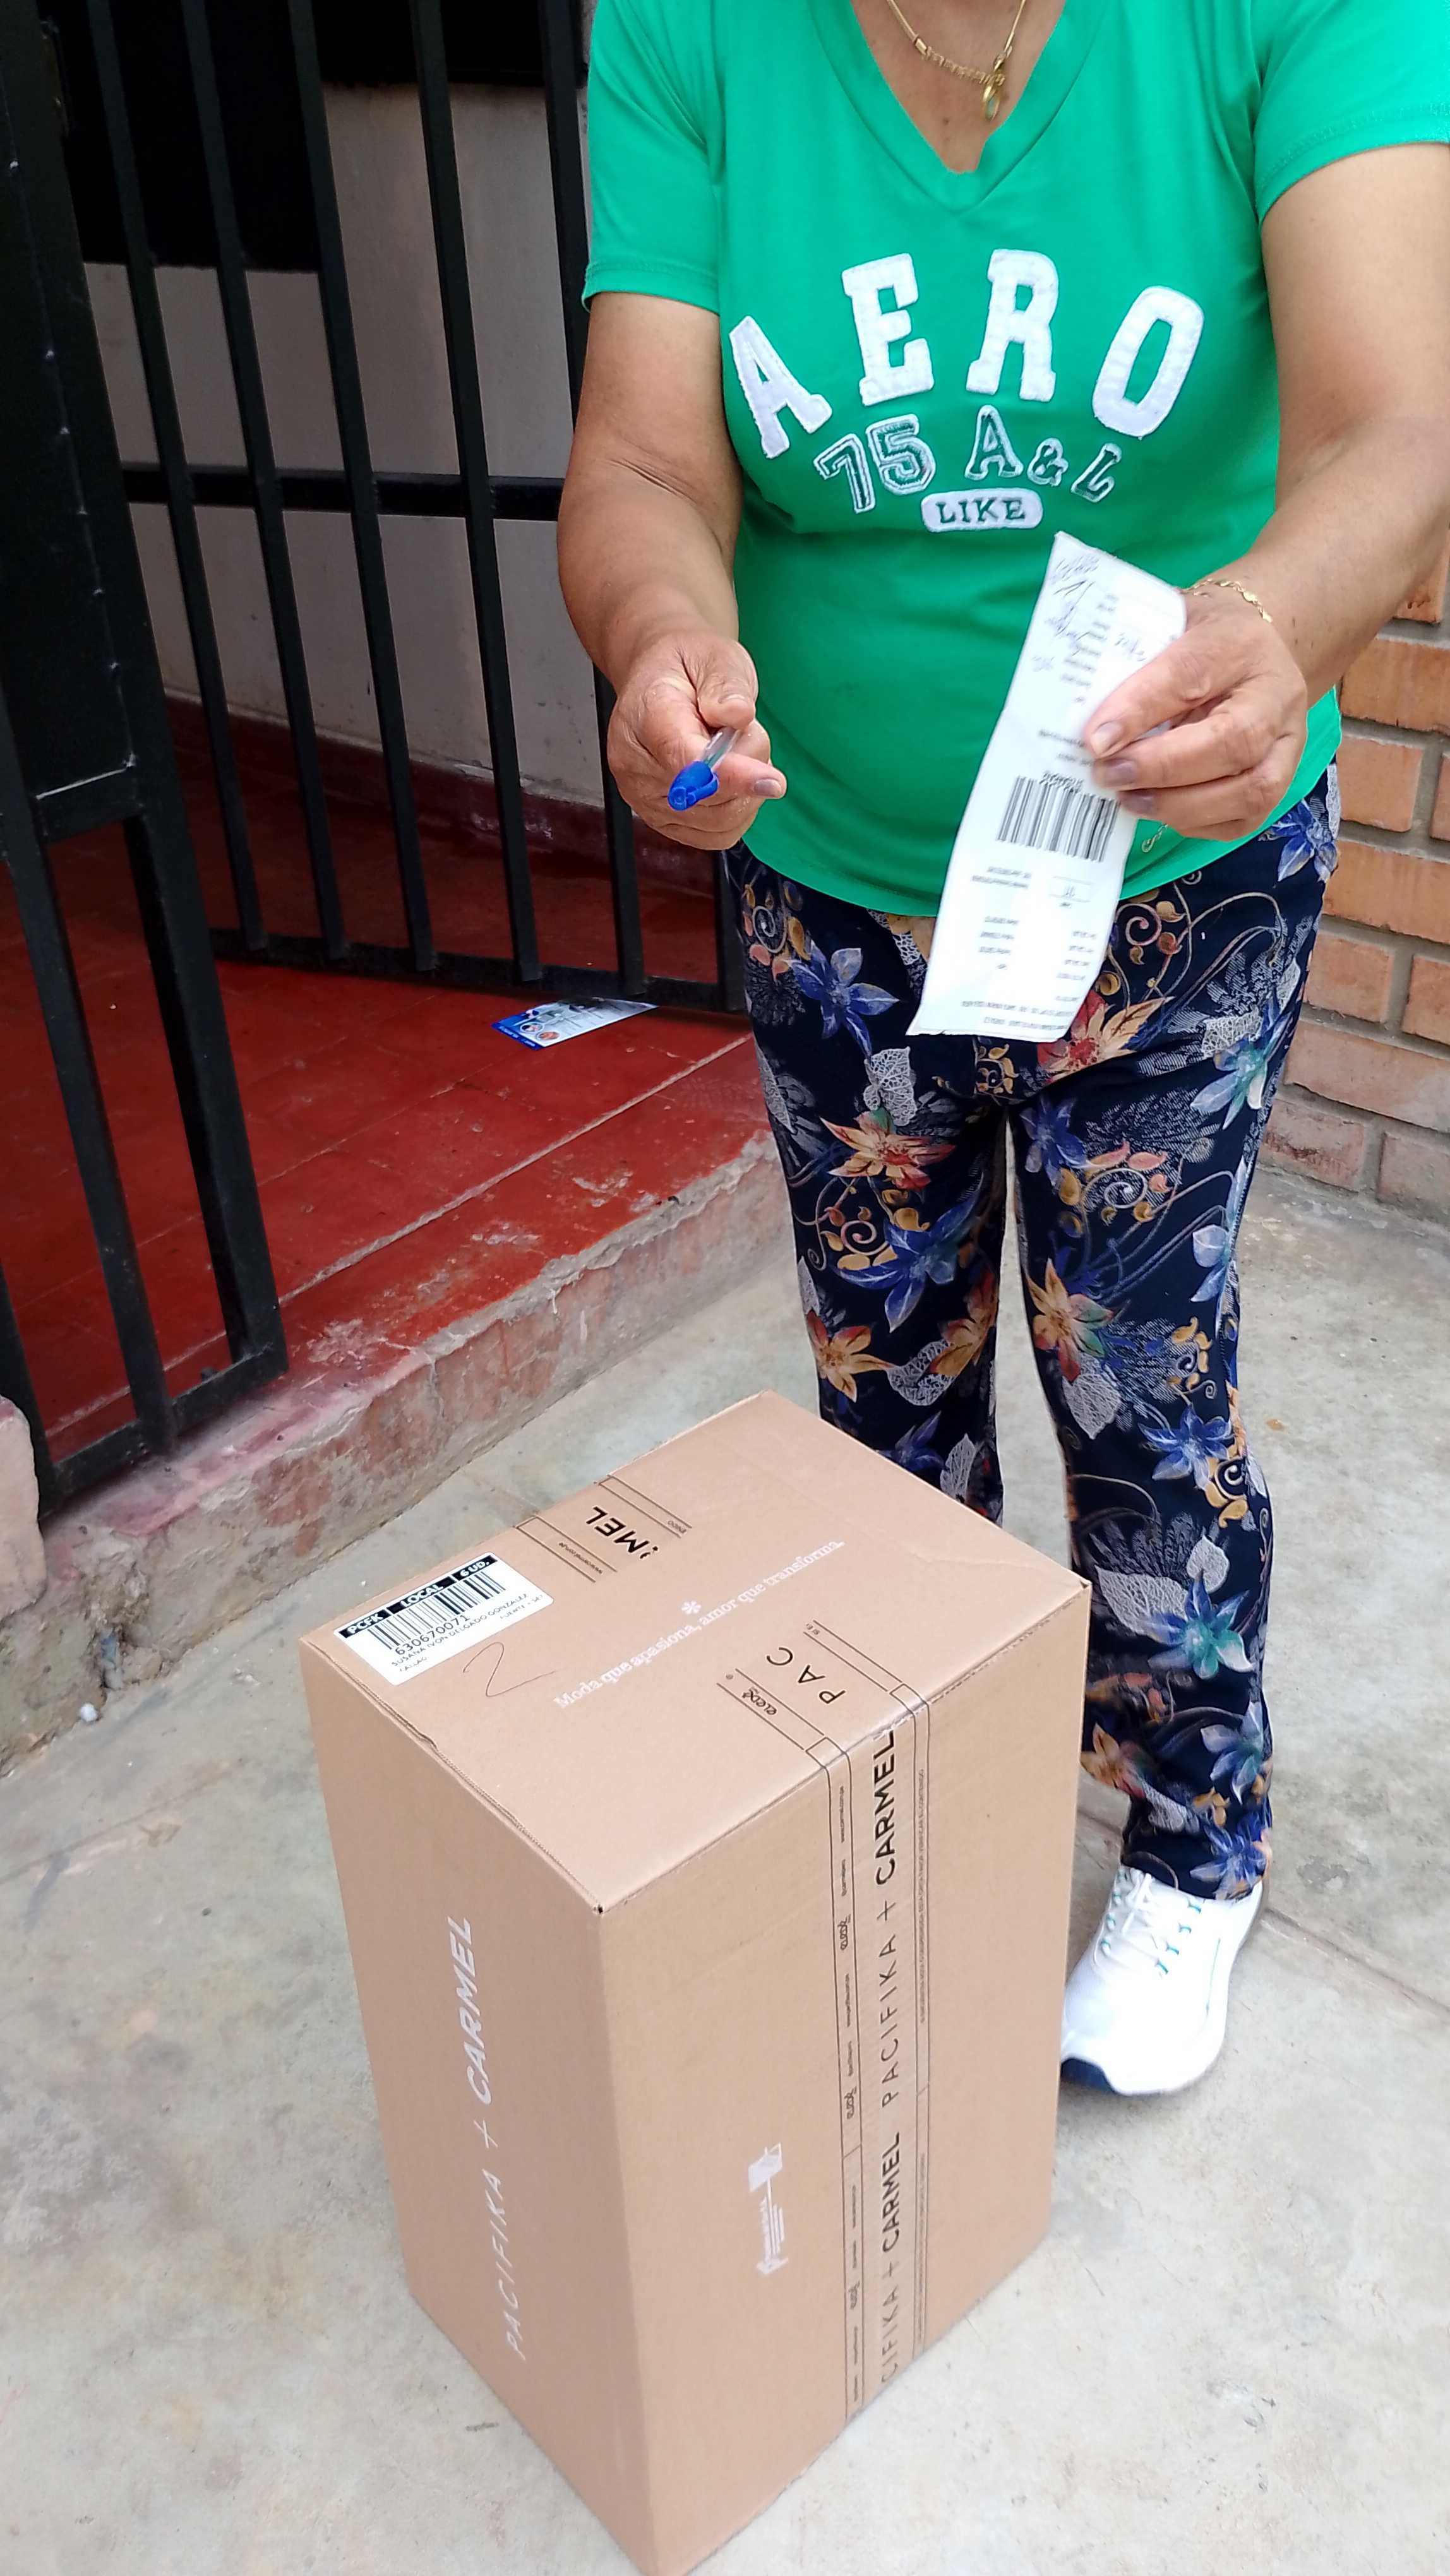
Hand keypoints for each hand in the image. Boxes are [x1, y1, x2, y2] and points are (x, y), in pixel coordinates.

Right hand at [607, 631, 785, 849]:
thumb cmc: (688, 669)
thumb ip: (726, 686)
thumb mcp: (714, 657)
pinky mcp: (663, 822)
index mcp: (643, 716)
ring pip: (717, 821)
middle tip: (744, 730)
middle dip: (746, 768)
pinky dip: (737, 812)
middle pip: (706, 797)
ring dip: (744, 791)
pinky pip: (715, 835)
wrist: (662, 681)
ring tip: (735, 751)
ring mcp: (645, 799)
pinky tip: (732, 780)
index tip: (771, 781)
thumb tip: (737, 716)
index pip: (685, 759)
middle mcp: (634, 766)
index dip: (731, 775)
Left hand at [1085, 584, 1308, 840]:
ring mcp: (1287, 744)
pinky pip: (1243, 820)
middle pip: (1234, 741)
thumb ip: (1133, 665)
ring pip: (1250, 789)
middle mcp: (1278, 695)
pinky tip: (1158, 810)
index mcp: (1242, 644)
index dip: (1141, 709)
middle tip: (1109, 775)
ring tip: (1129, 798)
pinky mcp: (1280, 782)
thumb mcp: (1165, 628)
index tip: (1096, 739)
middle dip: (1163, 768)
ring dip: (1180, 805)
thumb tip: (1091, 727)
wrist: (1251, 652)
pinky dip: (1195, 824)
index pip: (1192, 674)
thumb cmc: (1197, 642)